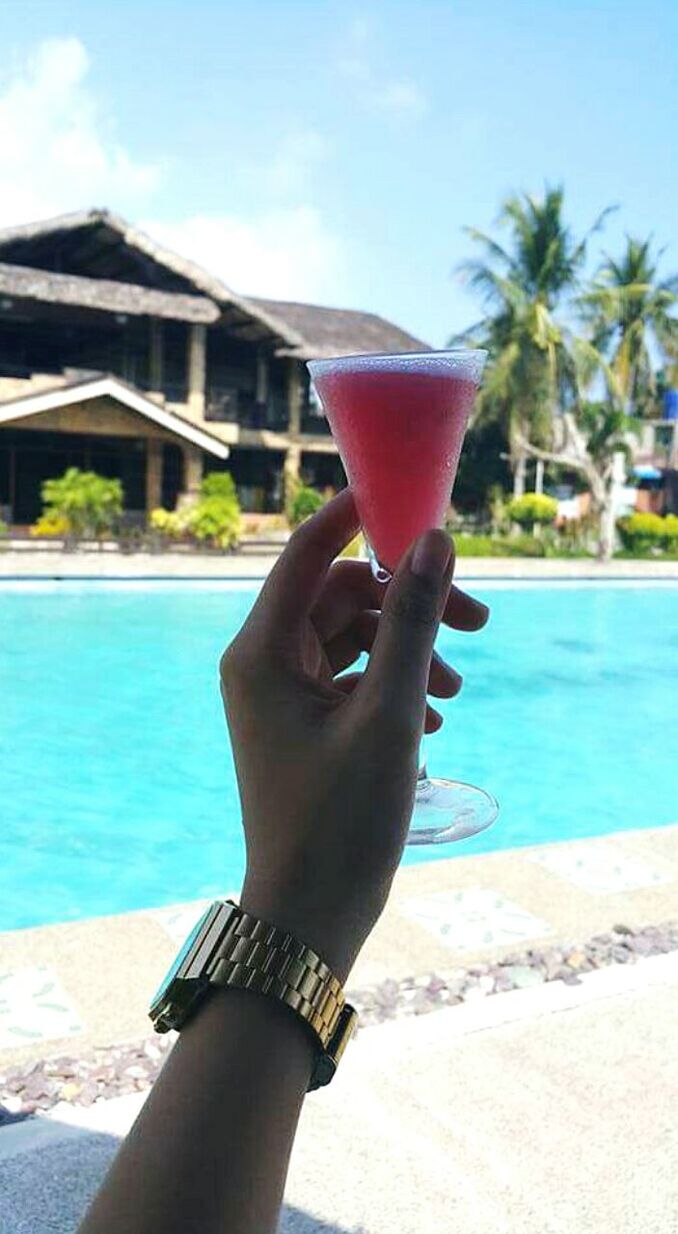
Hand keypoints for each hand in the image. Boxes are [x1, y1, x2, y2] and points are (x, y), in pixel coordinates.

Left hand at [220, 490, 487, 980]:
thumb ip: (414, 623)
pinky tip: (436, 722)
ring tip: (458, 693)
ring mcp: (281, 698)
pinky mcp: (303, 727)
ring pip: (353, 641)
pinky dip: (394, 687)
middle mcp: (262, 665)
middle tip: (480, 622)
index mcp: (261, 652)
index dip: (355, 518)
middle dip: (409, 604)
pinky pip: (351, 681)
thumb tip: (435, 542)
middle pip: (341, 598)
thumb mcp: (390, 713)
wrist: (309, 916)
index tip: (410, 499)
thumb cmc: (341, 819)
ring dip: (409, 651)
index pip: (307, 555)